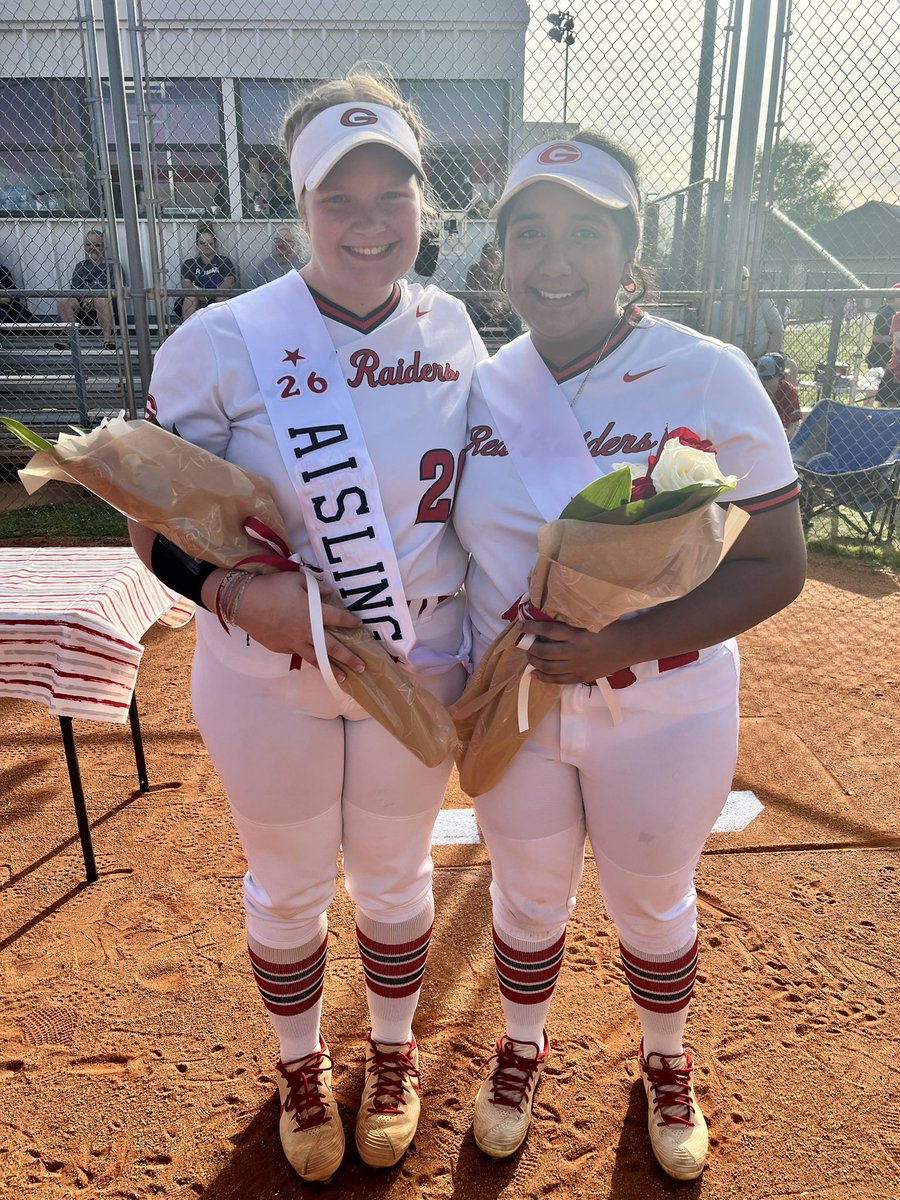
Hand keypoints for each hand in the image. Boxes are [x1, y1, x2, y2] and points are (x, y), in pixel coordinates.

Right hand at [235, 571, 365, 679]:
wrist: (243, 602)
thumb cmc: (271, 587)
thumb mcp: (296, 579)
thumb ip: (316, 587)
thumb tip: (329, 592)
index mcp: (313, 613)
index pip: (338, 619)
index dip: (350, 622)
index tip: (359, 625)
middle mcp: (307, 631)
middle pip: (333, 647)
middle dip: (349, 658)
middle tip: (362, 667)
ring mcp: (294, 643)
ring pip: (316, 659)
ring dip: (332, 669)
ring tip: (344, 678)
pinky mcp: (281, 648)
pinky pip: (298, 654)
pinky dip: (308, 659)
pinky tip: (315, 662)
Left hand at [520, 618, 636, 685]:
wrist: (630, 645)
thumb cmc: (611, 627)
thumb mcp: (590, 620)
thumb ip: (570, 622)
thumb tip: (547, 619)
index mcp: (577, 634)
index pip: (547, 630)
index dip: (531, 628)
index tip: (520, 625)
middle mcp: (575, 651)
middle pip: (544, 651)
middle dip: (530, 647)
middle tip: (524, 642)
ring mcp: (578, 666)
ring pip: (548, 667)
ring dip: (534, 662)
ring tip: (529, 656)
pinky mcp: (582, 677)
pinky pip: (558, 680)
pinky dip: (544, 677)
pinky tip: (535, 673)